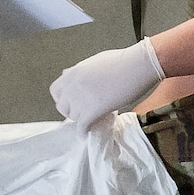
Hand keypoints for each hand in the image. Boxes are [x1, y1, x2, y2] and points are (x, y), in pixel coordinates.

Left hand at [50, 38, 165, 132]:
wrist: (138, 65)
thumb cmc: (123, 60)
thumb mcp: (95, 61)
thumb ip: (80, 71)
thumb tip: (68, 74)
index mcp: (74, 72)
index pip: (55, 91)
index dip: (63, 98)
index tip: (72, 101)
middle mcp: (74, 85)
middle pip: (62, 107)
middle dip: (72, 111)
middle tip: (83, 112)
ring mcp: (82, 98)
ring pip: (73, 117)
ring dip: (82, 120)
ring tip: (92, 120)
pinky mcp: (93, 110)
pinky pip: (82, 127)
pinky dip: (83, 132)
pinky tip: (86, 134)